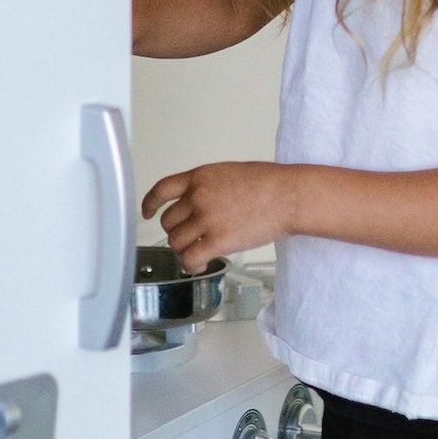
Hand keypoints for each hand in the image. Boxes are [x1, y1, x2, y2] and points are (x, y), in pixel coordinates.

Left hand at [142, 162, 297, 269]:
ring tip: (200, 252)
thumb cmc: (270, 184)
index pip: (162, 189)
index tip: (147, 212)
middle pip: (168, 222)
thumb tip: (200, 204)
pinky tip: (200, 264)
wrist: (290, 196)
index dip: (150, 203)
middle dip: (176, 232)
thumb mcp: (231, 174)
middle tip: (191, 239)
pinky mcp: (217, 240)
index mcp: (200, 177)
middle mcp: (198, 196)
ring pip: (176, 242)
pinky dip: (191, 265)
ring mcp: (206, 218)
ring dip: (185, 250)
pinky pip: (190, 258)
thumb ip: (209, 187)